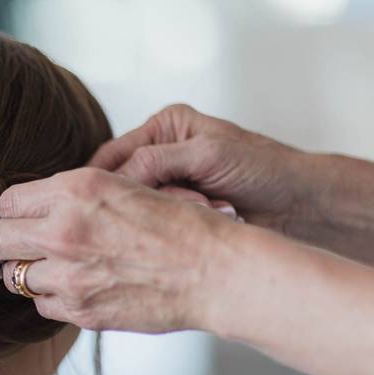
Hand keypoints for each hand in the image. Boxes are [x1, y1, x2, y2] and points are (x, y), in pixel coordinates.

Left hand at [0, 168, 239, 332]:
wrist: (215, 270)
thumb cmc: (181, 225)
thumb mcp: (124, 185)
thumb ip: (74, 195)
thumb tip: (33, 206)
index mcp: (76, 190)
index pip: (6, 203)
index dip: (14, 212)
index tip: (24, 219)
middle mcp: (65, 230)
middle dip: (6, 243)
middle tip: (24, 246)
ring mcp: (69, 275)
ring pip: (14, 277)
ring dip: (32, 272)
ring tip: (62, 267)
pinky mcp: (80, 310)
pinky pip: (42, 304)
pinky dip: (54, 298)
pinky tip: (81, 286)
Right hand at [89, 104, 313, 231]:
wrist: (299, 204)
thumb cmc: (263, 169)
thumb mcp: (206, 155)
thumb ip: (155, 161)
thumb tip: (112, 180)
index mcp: (164, 127)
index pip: (111, 155)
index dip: (100, 181)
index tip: (97, 203)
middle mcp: (161, 154)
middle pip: (121, 184)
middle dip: (144, 200)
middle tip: (173, 206)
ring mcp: (168, 185)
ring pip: (138, 208)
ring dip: (166, 214)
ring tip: (207, 210)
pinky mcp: (176, 213)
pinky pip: (155, 223)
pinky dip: (174, 227)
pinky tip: (202, 222)